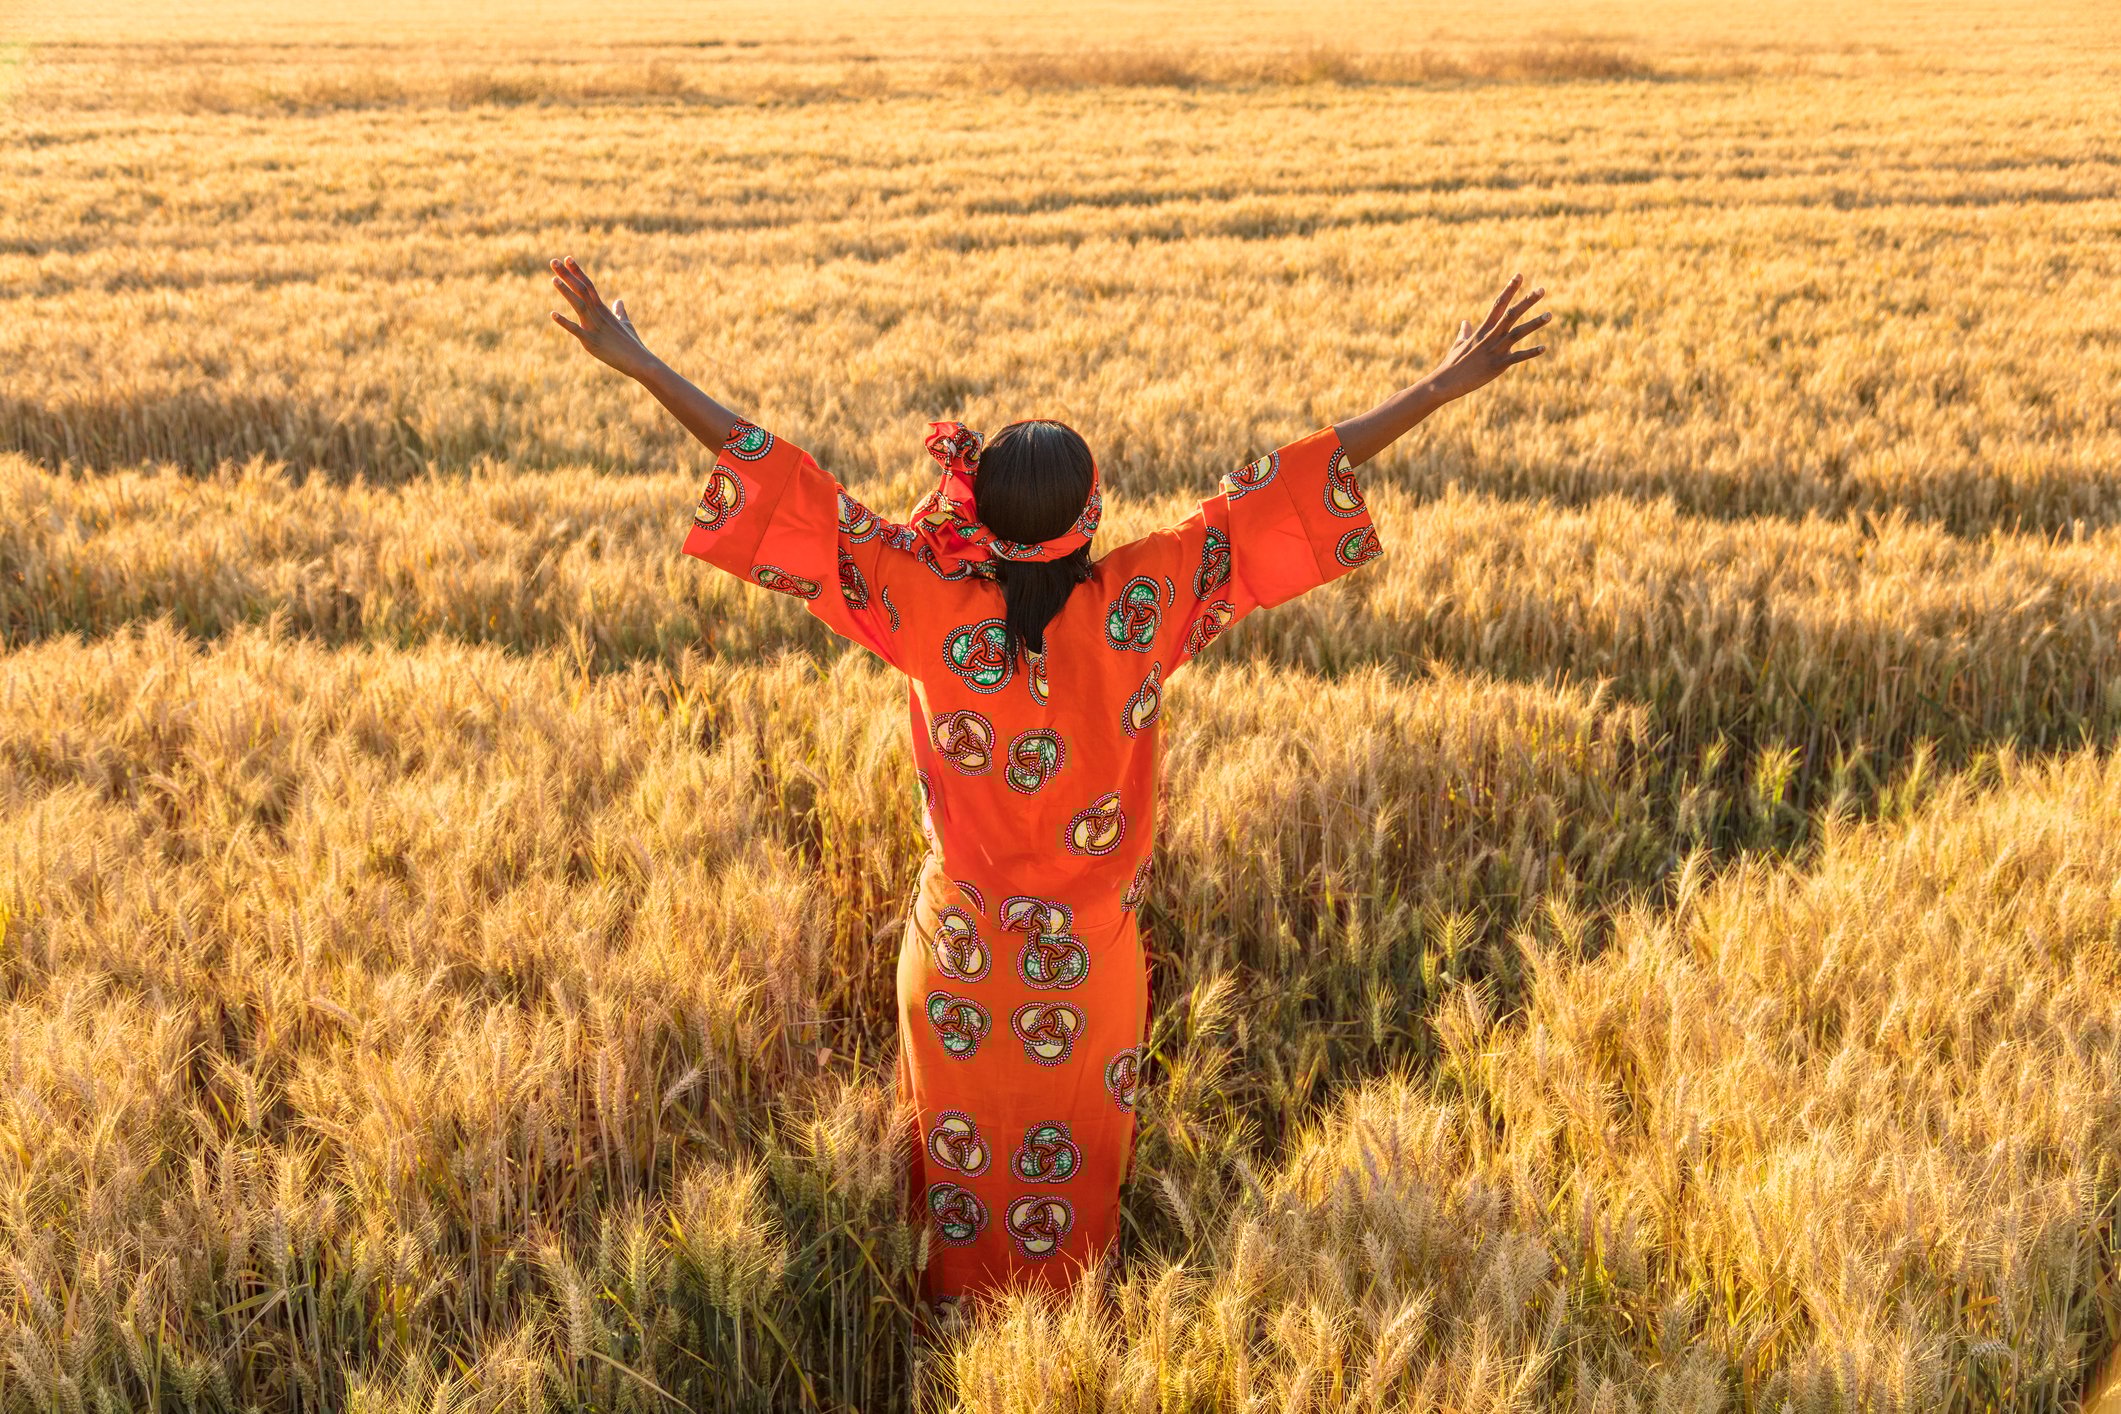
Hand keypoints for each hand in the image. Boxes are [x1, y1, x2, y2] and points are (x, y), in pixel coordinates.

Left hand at [548, 256, 655, 378]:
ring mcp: (594, 327)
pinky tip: (553, 314)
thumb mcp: (626, 324)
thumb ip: (620, 312)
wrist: (639, 360)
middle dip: (567, 275)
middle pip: (581, 290)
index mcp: (604, 309)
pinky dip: (564, 322)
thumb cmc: (633, 344)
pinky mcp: (591, 341)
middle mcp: (598, 314)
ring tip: (553, 279)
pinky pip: (575, 330)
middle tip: (553, 261)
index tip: (567, 258)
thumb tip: (619, 301)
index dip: (577, 271)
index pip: (589, 285)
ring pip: (579, 304)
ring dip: (566, 291)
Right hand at [1424, 274, 1548, 402]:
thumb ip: (1465, 332)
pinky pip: (1518, 357)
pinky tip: (1544, 348)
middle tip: (1542, 289)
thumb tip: (1465, 322)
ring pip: (1518, 332)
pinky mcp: (1498, 365)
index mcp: (1483, 329)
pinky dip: (1531, 353)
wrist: (1446, 382)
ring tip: (1549, 315)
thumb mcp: (1458, 344)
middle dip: (1527, 301)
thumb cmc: (1452, 364)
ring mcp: (1495, 350)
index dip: (1510, 289)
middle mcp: (1491, 336)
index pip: (1498, 304)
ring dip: (1535, 323)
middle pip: (1512, 314)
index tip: (1519, 275)